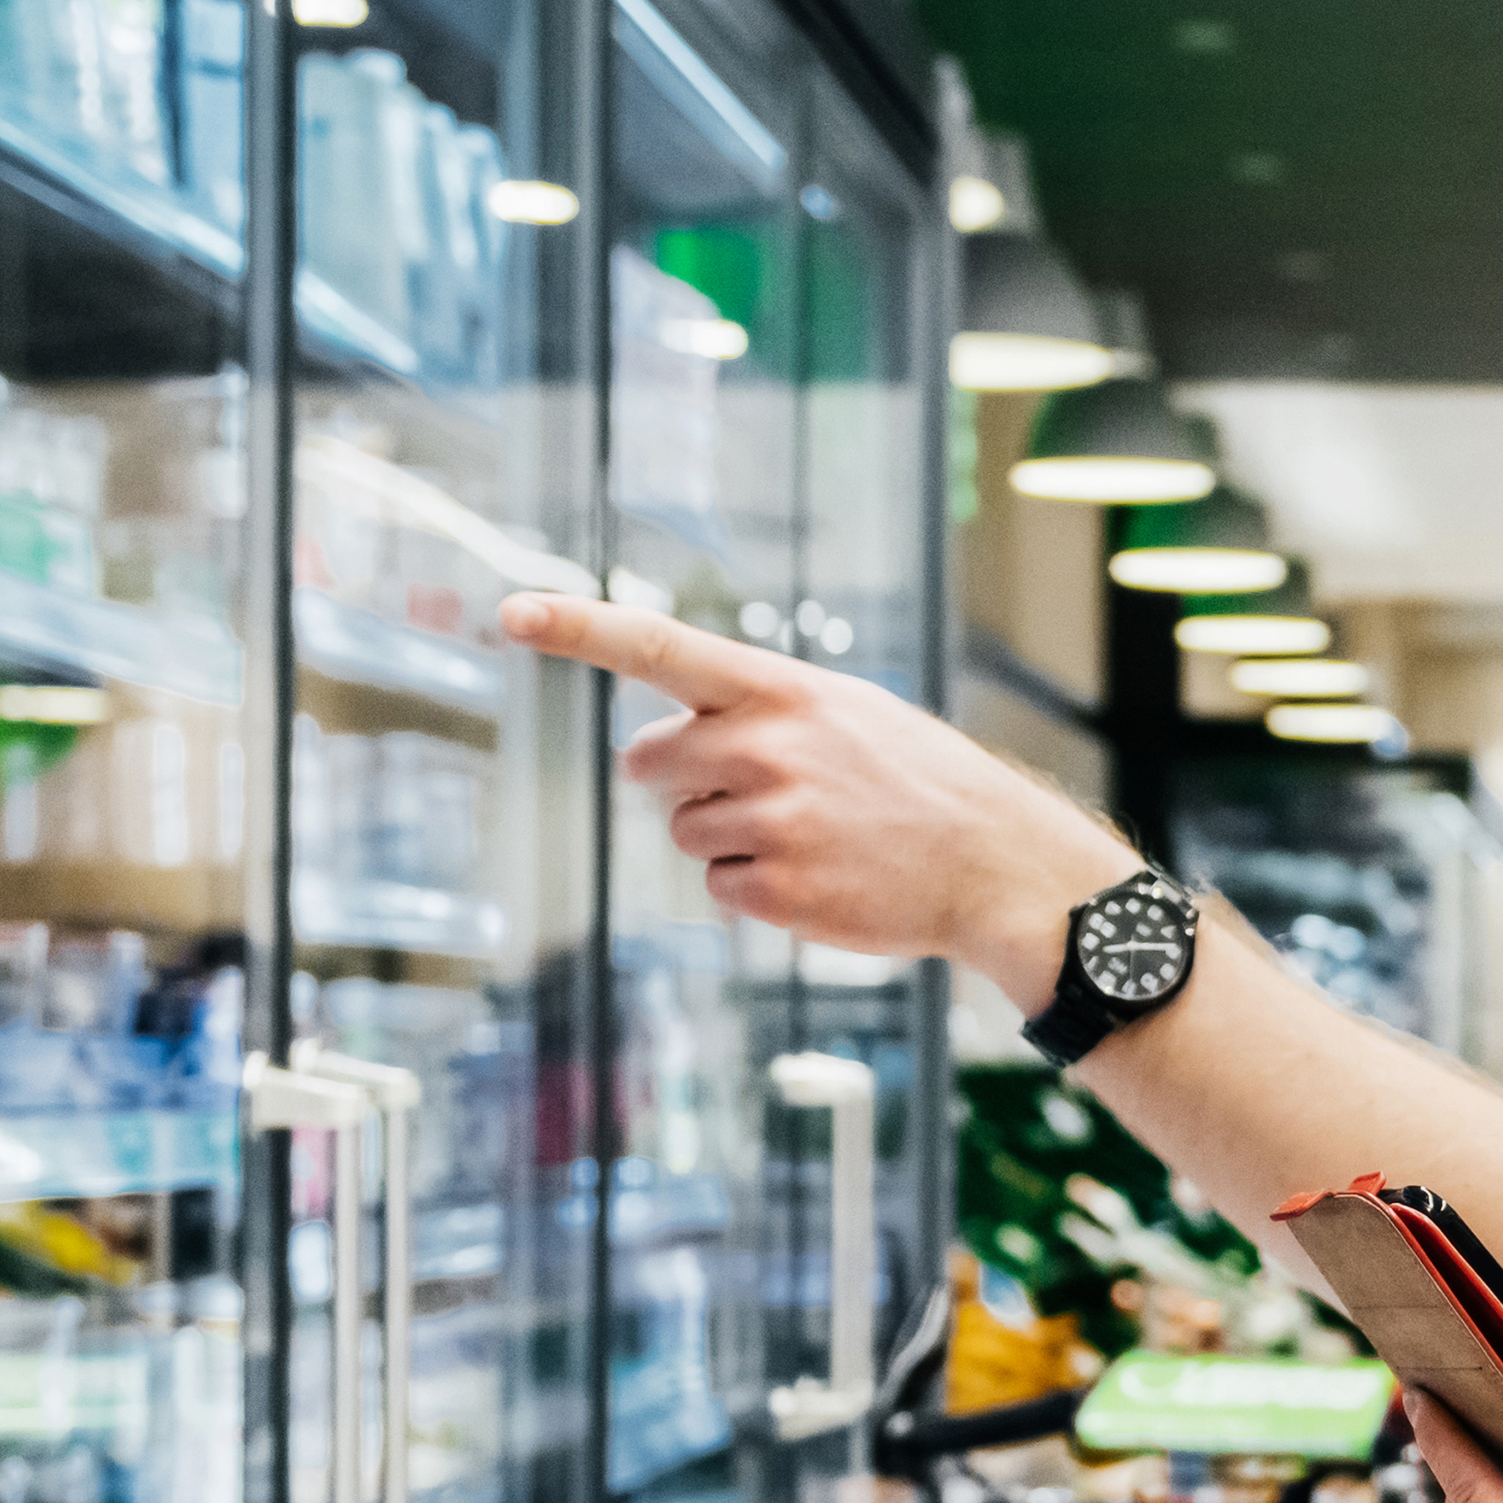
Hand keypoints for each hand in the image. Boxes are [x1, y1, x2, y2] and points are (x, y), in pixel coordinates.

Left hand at [500, 591, 1141, 997]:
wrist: (992, 861)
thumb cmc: (912, 779)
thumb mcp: (842, 711)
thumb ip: (750, 713)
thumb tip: (648, 753)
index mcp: (779, 688)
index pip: (657, 646)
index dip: (577, 628)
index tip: (510, 613)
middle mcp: (765, 746)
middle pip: (649, 766)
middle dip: (686, 780)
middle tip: (763, 788)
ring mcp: (769, 820)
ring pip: (687, 832)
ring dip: (732, 838)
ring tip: (814, 833)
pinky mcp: (775, 889)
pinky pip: (719, 887)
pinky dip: (758, 888)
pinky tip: (821, 875)